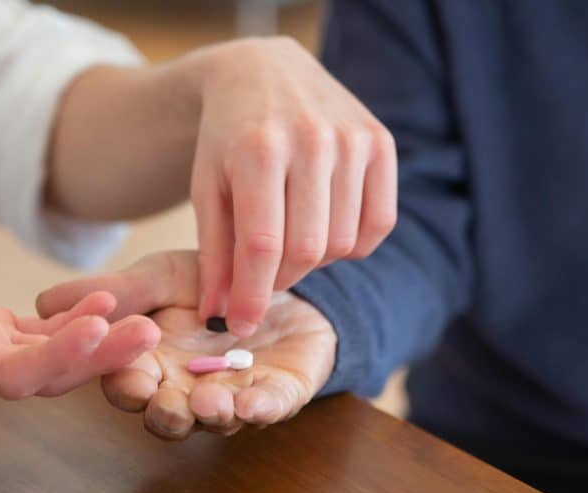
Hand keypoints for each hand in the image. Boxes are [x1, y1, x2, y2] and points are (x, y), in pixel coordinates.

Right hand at [0, 243, 158, 398]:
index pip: (12, 374)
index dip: (59, 357)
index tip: (100, 329)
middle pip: (48, 373)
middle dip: (100, 355)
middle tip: (150, 330)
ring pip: (53, 356)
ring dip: (99, 340)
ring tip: (144, 316)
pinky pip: (41, 334)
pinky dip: (74, 320)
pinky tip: (105, 299)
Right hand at [37, 251, 335, 439]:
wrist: (280, 274)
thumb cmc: (212, 281)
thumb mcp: (161, 276)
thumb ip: (117, 291)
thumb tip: (44, 301)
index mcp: (151, 364)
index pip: (126, 384)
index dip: (123, 382)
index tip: (126, 371)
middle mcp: (187, 388)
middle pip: (165, 414)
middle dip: (163, 411)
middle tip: (162, 398)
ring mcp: (232, 395)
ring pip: (214, 420)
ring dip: (208, 416)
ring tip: (207, 402)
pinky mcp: (278, 393)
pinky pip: (269, 408)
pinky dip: (260, 409)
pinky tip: (251, 402)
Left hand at [189, 37, 396, 335]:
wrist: (262, 72)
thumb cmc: (227, 138)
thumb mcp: (206, 188)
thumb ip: (214, 253)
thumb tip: (219, 316)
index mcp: (258, 149)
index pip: (262, 246)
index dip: (252, 296)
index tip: (241, 325)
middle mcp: (311, 140)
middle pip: (307, 249)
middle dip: (282, 279)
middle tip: (264, 276)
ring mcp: (352, 138)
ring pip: (343, 242)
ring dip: (315, 260)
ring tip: (290, 240)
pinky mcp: (381, 141)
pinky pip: (378, 223)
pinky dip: (353, 243)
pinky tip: (326, 228)